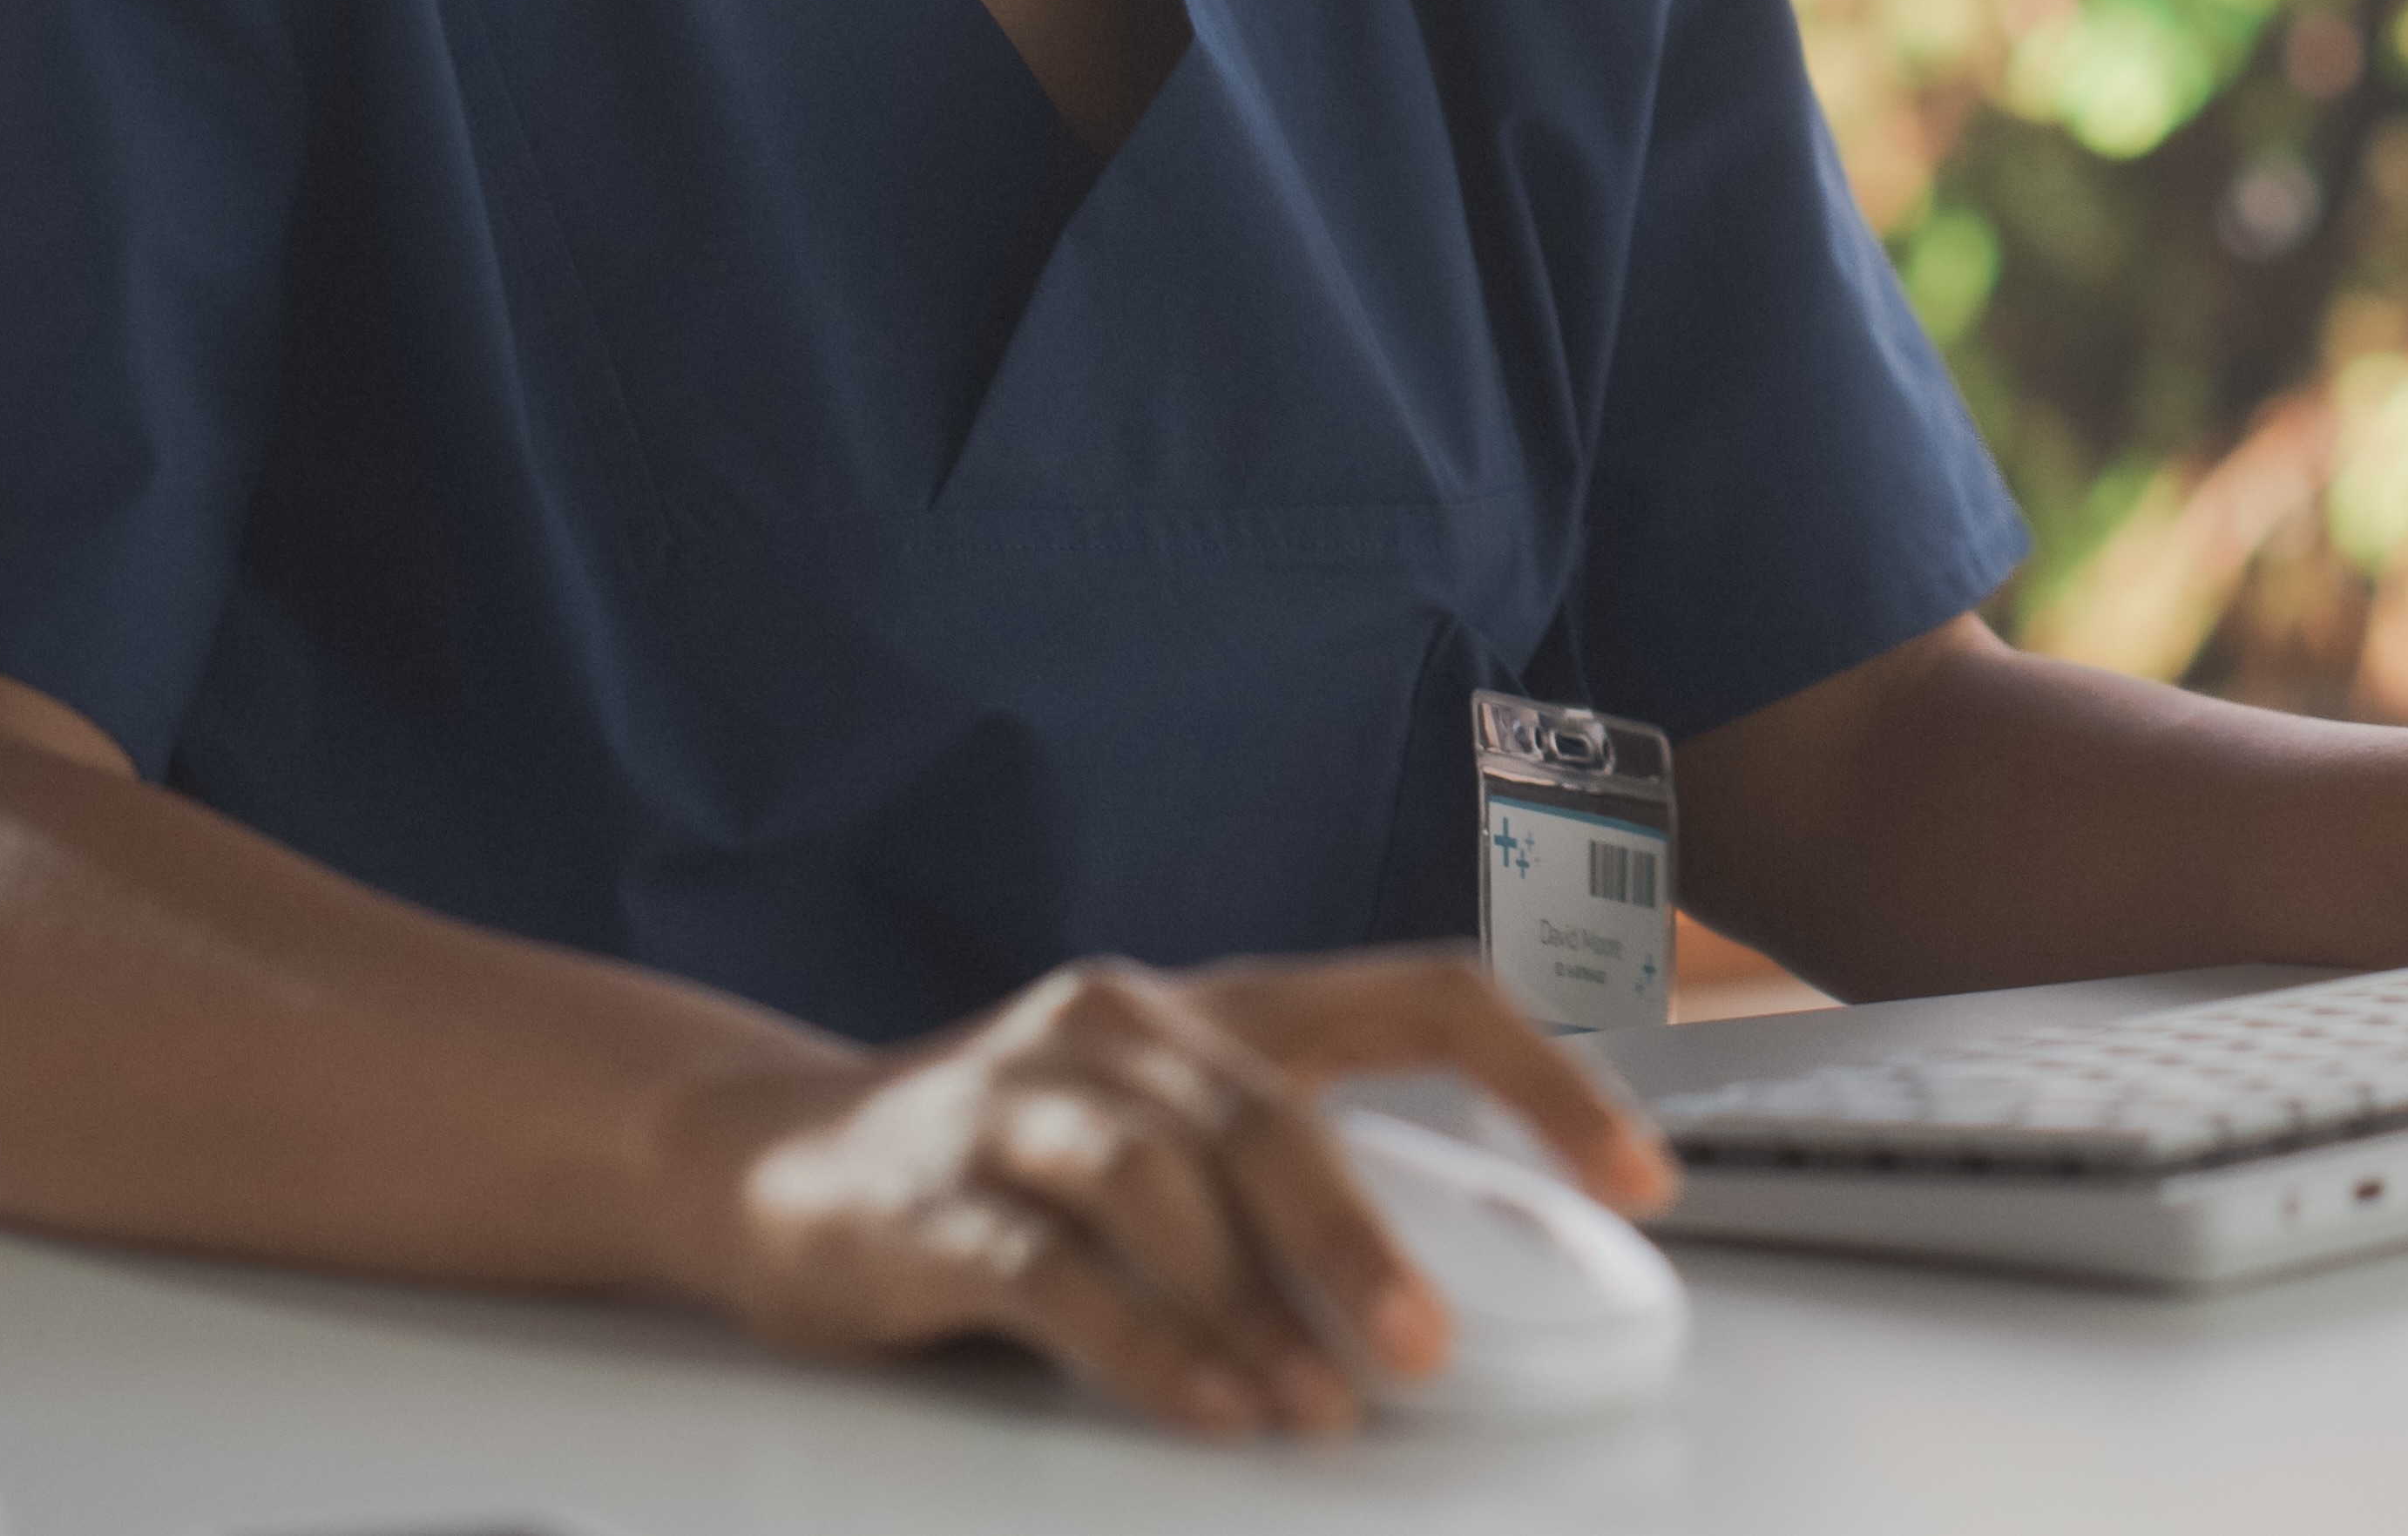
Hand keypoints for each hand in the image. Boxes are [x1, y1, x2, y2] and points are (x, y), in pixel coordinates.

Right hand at [654, 947, 1675, 1436]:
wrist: (764, 1159)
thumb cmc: (1014, 1160)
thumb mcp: (1169, 1139)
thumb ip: (1293, 1189)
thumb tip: (1451, 1313)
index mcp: (1222, 1003)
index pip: (1423, 995)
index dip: (1545, 1076)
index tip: (1643, 1174)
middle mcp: (1129, 1024)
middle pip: (1276, 1114)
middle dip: (1361, 1240)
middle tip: (1427, 1349)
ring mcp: (1020, 1101)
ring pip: (1164, 1185)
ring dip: (1254, 1308)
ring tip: (1313, 1412)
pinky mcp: (928, 1200)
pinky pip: (1053, 1274)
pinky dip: (1142, 1346)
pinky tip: (1207, 1409)